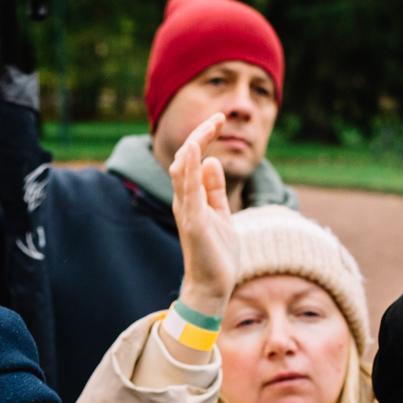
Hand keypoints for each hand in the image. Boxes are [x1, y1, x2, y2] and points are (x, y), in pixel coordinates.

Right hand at [170, 112, 236, 321]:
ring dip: (195, 145)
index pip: (193, 158)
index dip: (204, 136)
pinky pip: (189, 191)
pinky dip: (190, 168)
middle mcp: (184, 200)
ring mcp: (187, 211)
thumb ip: (215, 189)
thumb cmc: (217, 253)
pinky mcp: (193, 223)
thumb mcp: (220, 213)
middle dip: (201, 134)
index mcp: (191, 197)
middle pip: (185, 157)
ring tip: (208, 126)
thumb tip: (212, 160)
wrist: (213, 286)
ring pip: (183, 170)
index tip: (220, 119)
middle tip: (219, 116)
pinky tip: (197, 150)